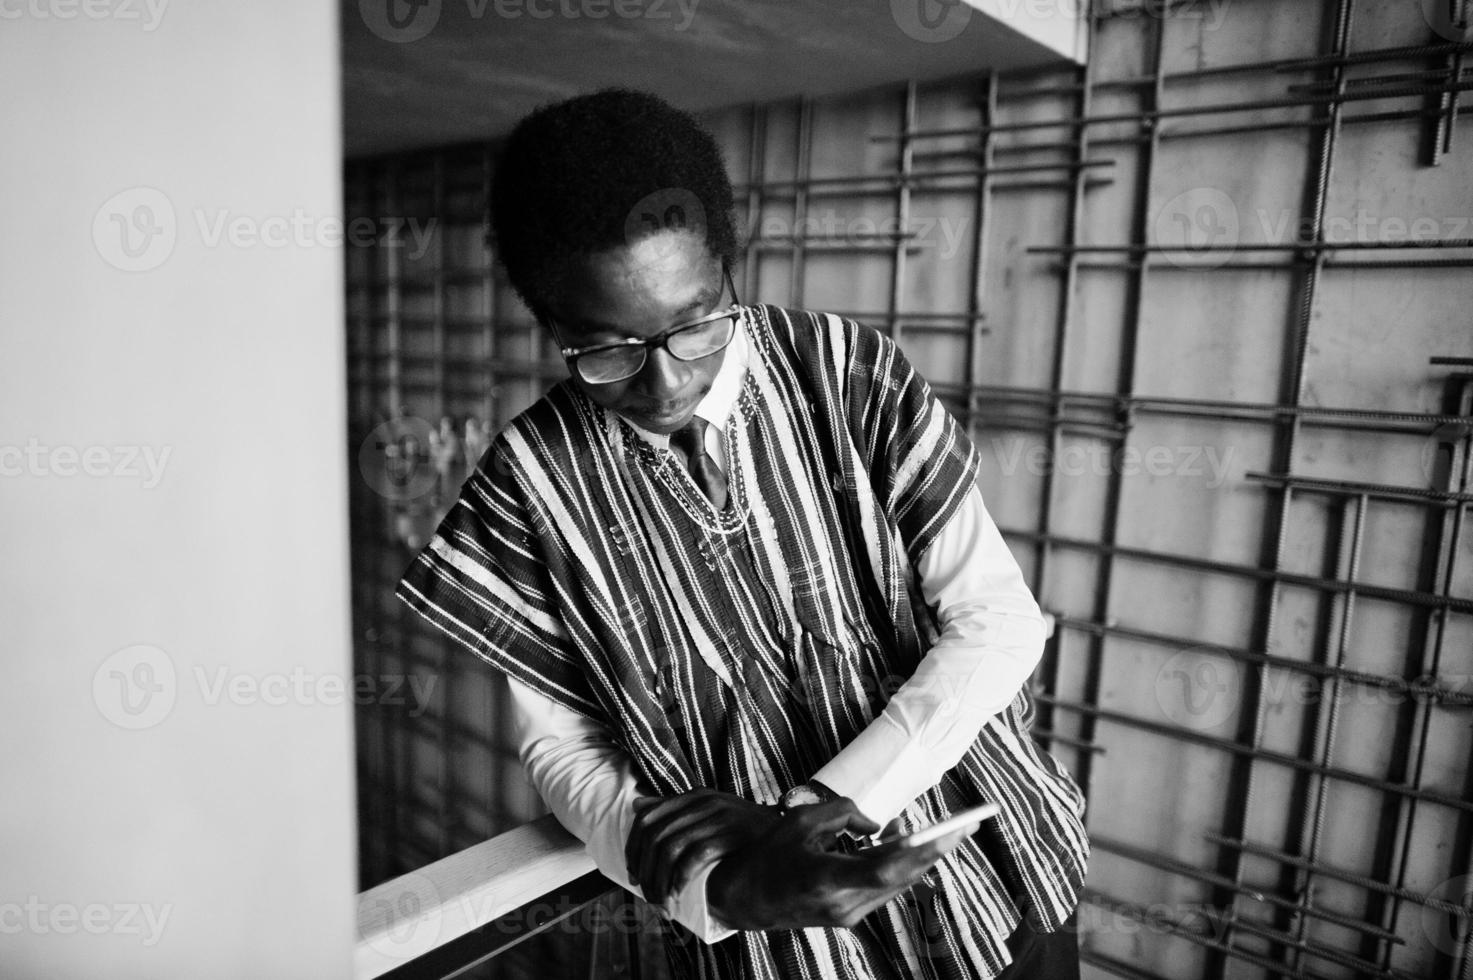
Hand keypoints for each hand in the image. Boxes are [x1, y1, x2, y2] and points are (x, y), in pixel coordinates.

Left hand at [626, 789, 780, 905]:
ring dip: (659, 881)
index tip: (633, 875)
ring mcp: (718, 817)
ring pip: (670, 848)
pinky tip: (677, 895)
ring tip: (661, 903)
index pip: (648, 818)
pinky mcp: (731, 835)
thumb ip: (675, 808)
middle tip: (647, 897)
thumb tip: (637, 805)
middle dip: (645, 871)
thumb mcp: (710, 812)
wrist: (791, 836)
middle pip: (655, 836)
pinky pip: (694, 857)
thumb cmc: (746, 832)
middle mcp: (704, 802)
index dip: (634, 849)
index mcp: (696, 796)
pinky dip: (679, 879)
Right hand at [706, 798, 977, 930]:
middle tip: (966, 824)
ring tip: (940, 830)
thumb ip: (843, 813)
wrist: (743, 899)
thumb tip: (878, 825)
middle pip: (902, 878)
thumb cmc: (768, 855)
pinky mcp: (849, 917)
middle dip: (936, 850)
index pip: (887, 868)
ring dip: (918, 858)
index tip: (951, 832)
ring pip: (897, 885)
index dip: (923, 851)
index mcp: (827, 878)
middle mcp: (843, 904)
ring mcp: (847, 915)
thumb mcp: (800, 820)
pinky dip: (898, 867)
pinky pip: (884, 889)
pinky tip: (906, 845)